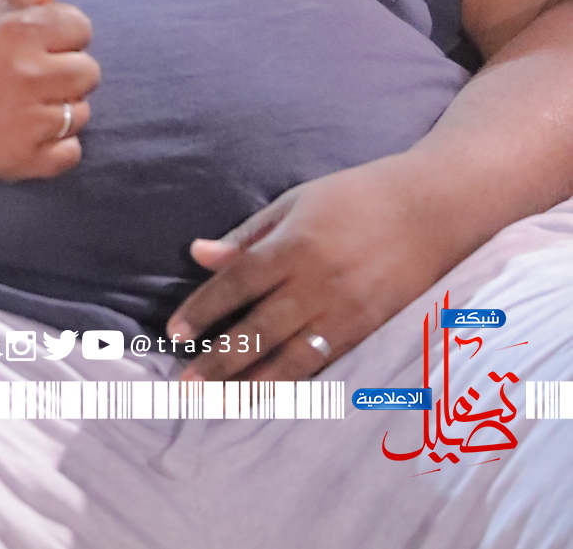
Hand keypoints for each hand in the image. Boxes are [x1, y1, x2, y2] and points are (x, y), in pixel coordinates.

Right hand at [0, 0, 99, 179]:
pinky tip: (29, 132)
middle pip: (89, 73)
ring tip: (25, 104)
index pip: (82, 28)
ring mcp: (27, 121)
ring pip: (80, 114)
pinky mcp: (22, 159)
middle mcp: (29, 74)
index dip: (63, 34)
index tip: (36, 42)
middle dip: (66, 71)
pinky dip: (57, 147)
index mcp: (22, 30)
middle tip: (31, 75)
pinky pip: (70, 153)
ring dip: (61, 109)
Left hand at [166, 155, 451, 380]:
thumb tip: (198, 255)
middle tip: (184, 386)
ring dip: (250, 385)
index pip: (237, 282)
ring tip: (219, 405)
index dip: (203, 309)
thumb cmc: (356, 197)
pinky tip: (268, 398)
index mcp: (295, 244)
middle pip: (258, 329)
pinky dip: (293, 383)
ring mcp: (344, 311)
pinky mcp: (367, 331)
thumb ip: (247, 235)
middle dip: (218, 361)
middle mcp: (317, 283)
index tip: (174, 333)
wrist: (430, 210)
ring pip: (290, 359)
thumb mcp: (296, 202)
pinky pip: (323, 364)